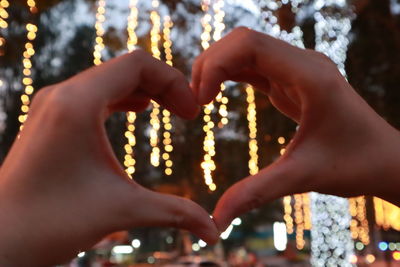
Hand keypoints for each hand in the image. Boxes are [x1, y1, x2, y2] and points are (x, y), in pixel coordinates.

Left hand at [0, 50, 217, 265]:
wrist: (0, 242)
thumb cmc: (51, 224)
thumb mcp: (122, 211)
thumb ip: (175, 214)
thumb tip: (214, 232)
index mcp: (78, 104)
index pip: (137, 64)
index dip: (173, 82)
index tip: (192, 114)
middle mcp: (61, 95)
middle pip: (125, 68)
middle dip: (163, 86)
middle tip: (187, 112)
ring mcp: (51, 104)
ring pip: (108, 78)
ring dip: (143, 89)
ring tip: (169, 108)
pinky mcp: (49, 118)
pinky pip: (93, 92)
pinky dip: (122, 96)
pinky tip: (137, 108)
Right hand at [191, 27, 399, 230]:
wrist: (385, 159)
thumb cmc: (355, 165)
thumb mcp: (303, 177)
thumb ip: (257, 193)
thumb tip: (215, 221)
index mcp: (310, 75)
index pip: (249, 45)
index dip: (215, 65)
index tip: (201, 101)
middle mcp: (303, 63)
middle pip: (243, 41)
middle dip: (210, 64)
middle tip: (194, 101)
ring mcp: (297, 70)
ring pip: (246, 50)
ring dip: (217, 68)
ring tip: (199, 99)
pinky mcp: (292, 81)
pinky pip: (253, 66)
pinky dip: (229, 75)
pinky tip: (214, 95)